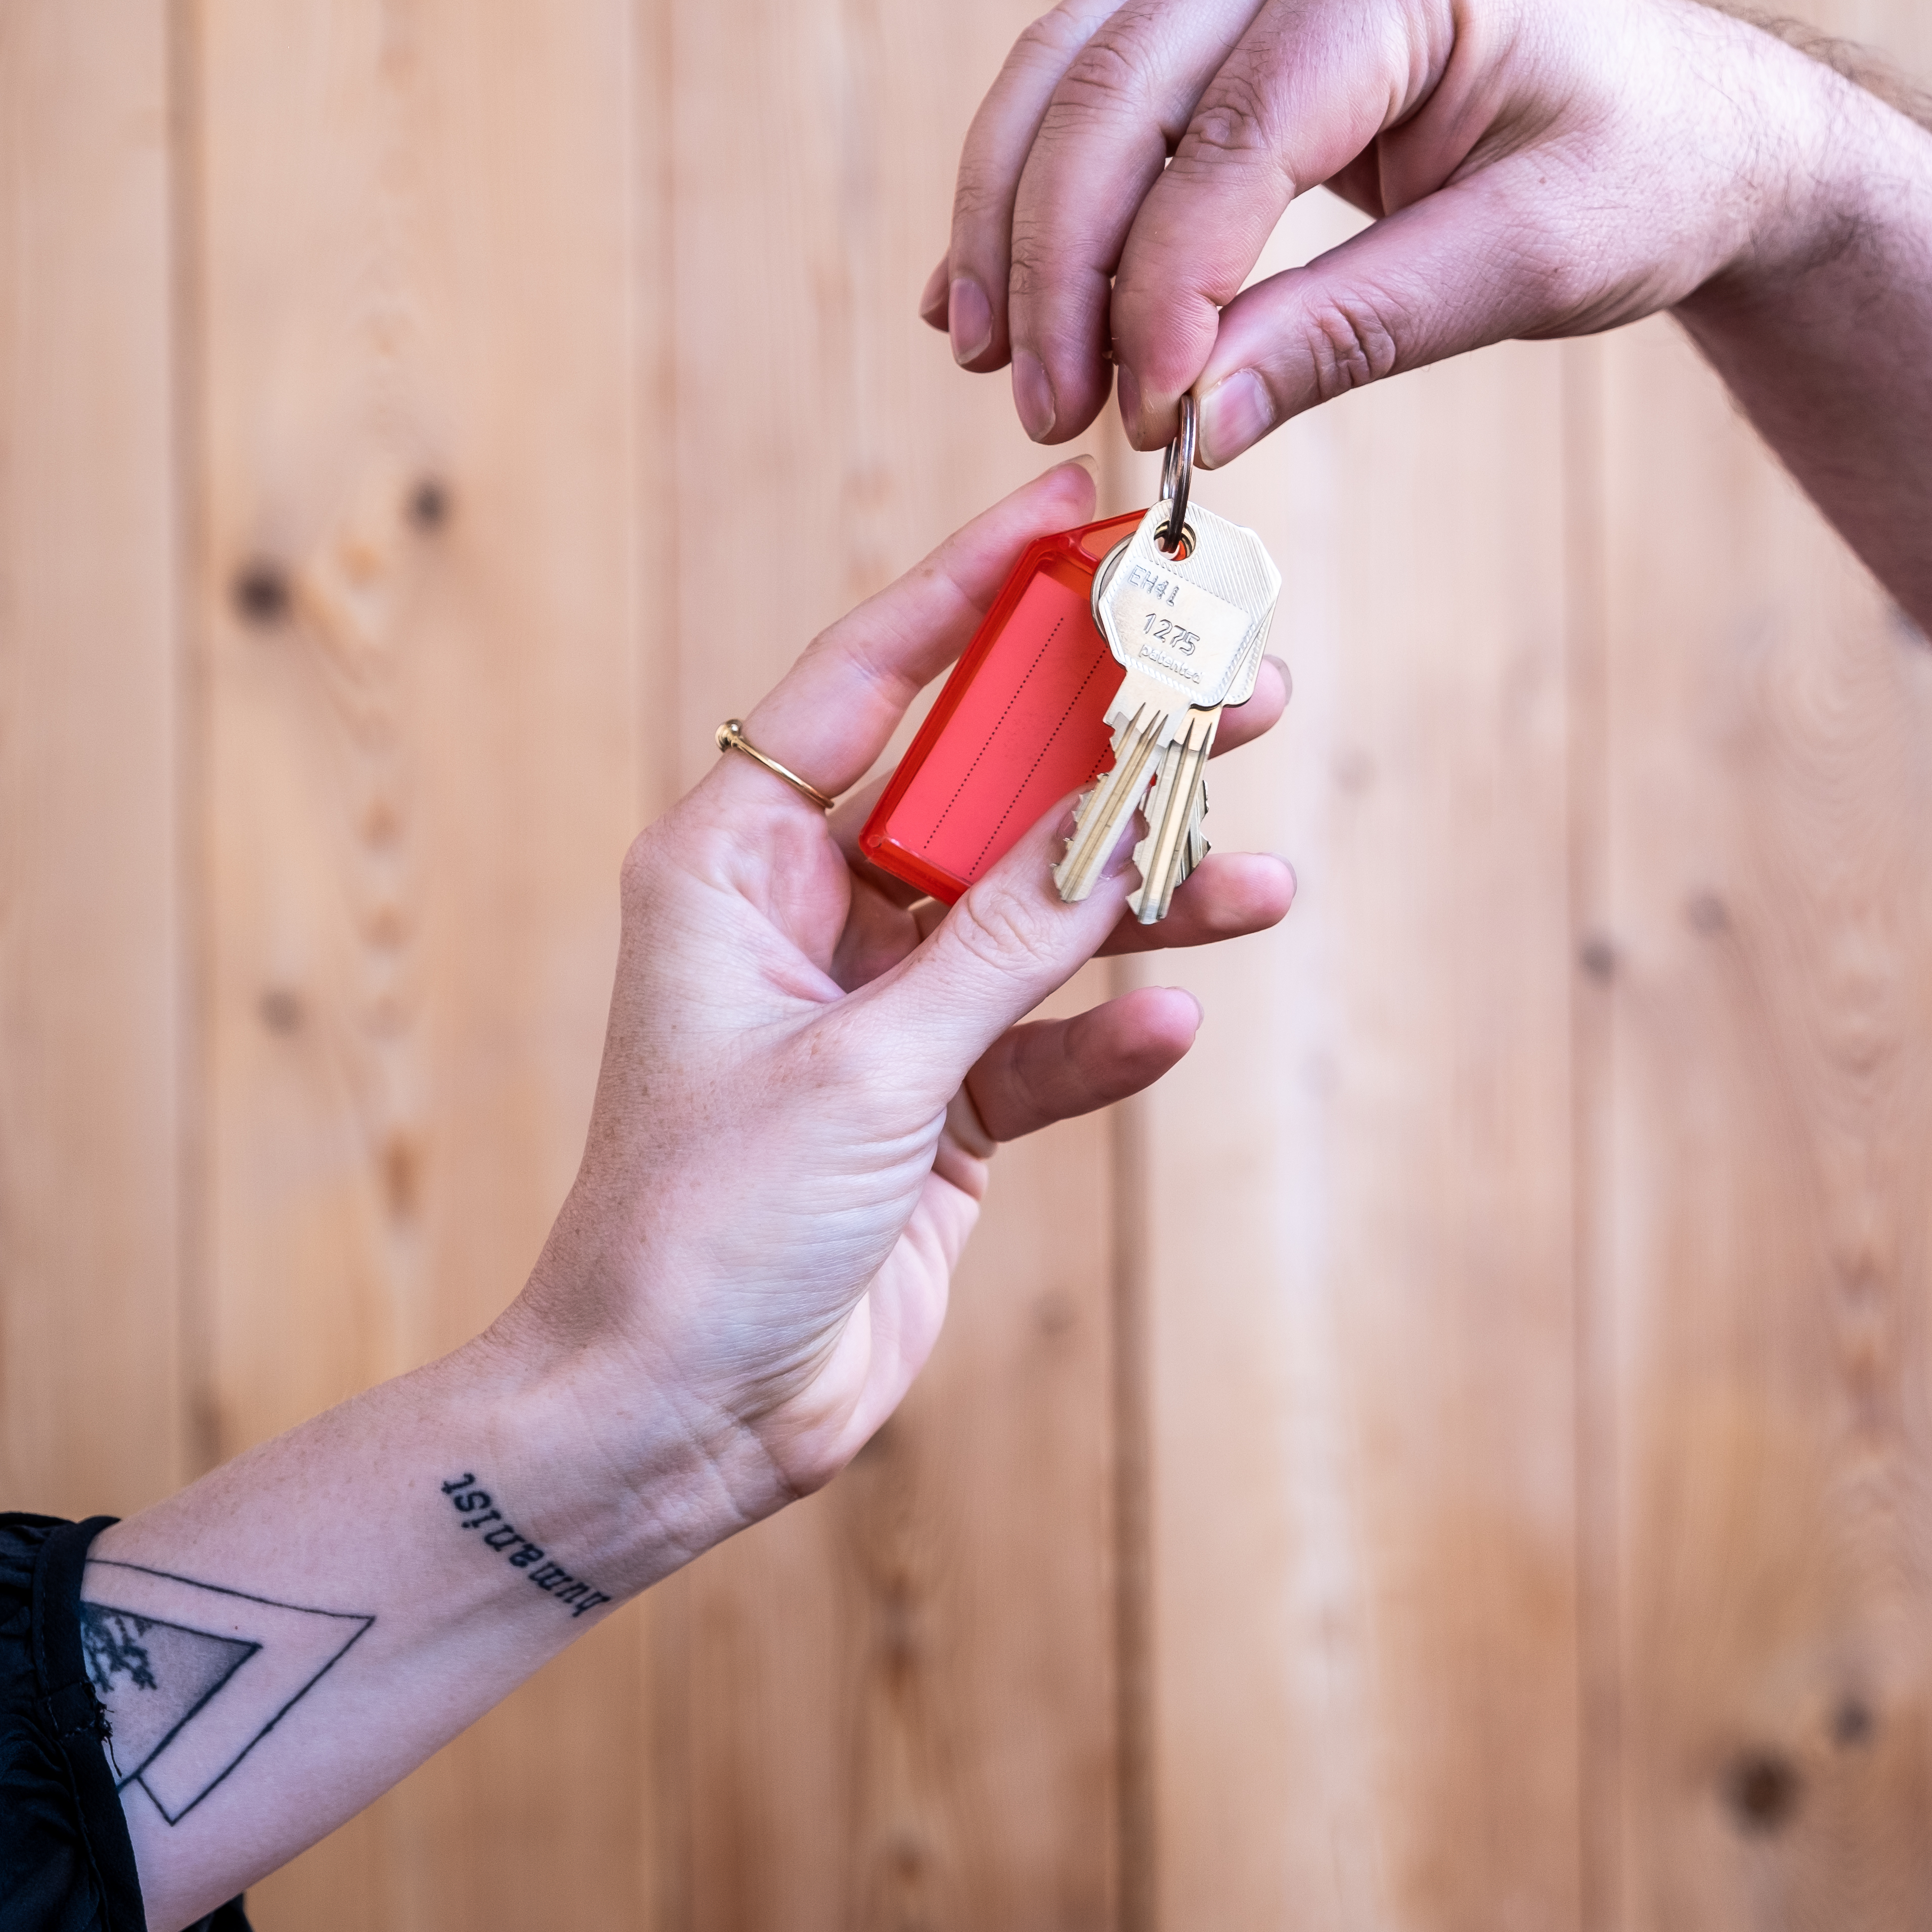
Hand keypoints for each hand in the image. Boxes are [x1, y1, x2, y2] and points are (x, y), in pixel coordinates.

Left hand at [510, 461, 1293, 1509]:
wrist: (673, 1417)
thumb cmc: (706, 1226)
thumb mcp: (864, 1068)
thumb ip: (995, 945)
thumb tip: (1109, 821)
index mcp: (737, 862)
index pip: (868, 680)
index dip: (969, 589)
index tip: (1069, 514)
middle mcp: (810, 916)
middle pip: (983, 788)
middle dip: (1106, 744)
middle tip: (1239, 685)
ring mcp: (883, 1010)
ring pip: (1037, 912)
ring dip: (1142, 891)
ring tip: (1258, 872)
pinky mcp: (941, 1106)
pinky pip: (1045, 1038)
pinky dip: (1108, 1031)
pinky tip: (1171, 1018)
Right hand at [922, 0, 1852, 457]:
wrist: (1696, 124)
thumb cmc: (1643, 175)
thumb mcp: (1529, 265)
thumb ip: (1354, 333)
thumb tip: (1192, 423)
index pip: (1235, 133)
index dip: (1166, 283)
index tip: (1149, 413)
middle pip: (1118, 89)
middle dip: (1061, 263)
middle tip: (1050, 411)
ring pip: (1075, 77)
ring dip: (1016, 226)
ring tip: (996, 365)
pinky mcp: (1230, 15)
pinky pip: (1096, 89)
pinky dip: (1036, 195)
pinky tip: (989, 298)